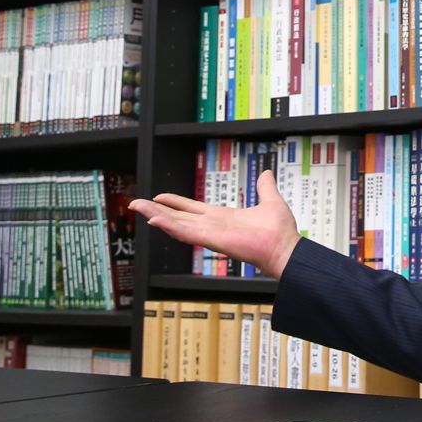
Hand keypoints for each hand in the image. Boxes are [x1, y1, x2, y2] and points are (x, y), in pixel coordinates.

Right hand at [130, 170, 301, 278]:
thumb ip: (265, 187)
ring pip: (177, 223)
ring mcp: (210, 233)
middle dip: (157, 210)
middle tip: (136, 203)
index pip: (192, 209)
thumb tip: (266, 173)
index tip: (159, 197)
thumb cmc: (279, 232)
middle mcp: (212, 225)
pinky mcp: (212, 239)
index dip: (175, 203)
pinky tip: (155, 219)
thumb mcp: (270, 201)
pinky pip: (186, 232)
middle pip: (178, 216)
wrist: (285, 248)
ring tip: (138, 207)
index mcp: (222, 217)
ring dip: (156, 215)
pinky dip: (170, 226)